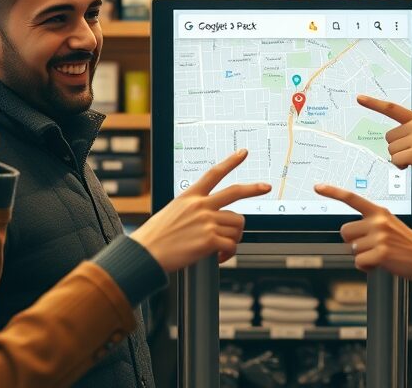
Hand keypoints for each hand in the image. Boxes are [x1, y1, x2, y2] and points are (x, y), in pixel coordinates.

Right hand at [131, 149, 269, 271]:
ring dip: (234, 237)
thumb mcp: (172, 213)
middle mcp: (200, 205)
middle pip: (235, 192)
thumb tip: (213, 219)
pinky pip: (232, 245)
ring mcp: (206, 221)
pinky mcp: (210, 239)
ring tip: (222, 246)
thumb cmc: (155, 237)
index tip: (242, 153)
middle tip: (265, 187)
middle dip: (253, 188)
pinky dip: (228, 254)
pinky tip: (218, 257)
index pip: (213, 173)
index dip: (230, 162)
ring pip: (237, 225)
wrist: (146, 253)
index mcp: (190, 196)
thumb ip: (194, 210)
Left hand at [315, 184, 411, 284]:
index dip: (333, 192)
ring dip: (363, 255)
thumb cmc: (406, 244)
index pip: (352, 198)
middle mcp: (378, 221)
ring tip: (381, 254)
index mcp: (379, 211)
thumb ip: (371, 223)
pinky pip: (359, 262)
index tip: (317, 187)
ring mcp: (380, 236)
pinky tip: (381, 263)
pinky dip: (367, 267)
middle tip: (372, 246)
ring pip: (352, 249)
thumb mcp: (390, 225)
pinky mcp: (381, 253)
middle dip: (354, 242)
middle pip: (345, 231)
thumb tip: (348, 232)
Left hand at [357, 95, 411, 184]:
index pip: (392, 109)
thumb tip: (390, 138)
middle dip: (397, 148)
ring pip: (391, 150)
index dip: (374, 103)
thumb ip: (411, 130)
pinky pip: (396, 160)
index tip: (359, 98)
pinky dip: (401, 166)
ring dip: (399, 158)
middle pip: (388, 137)